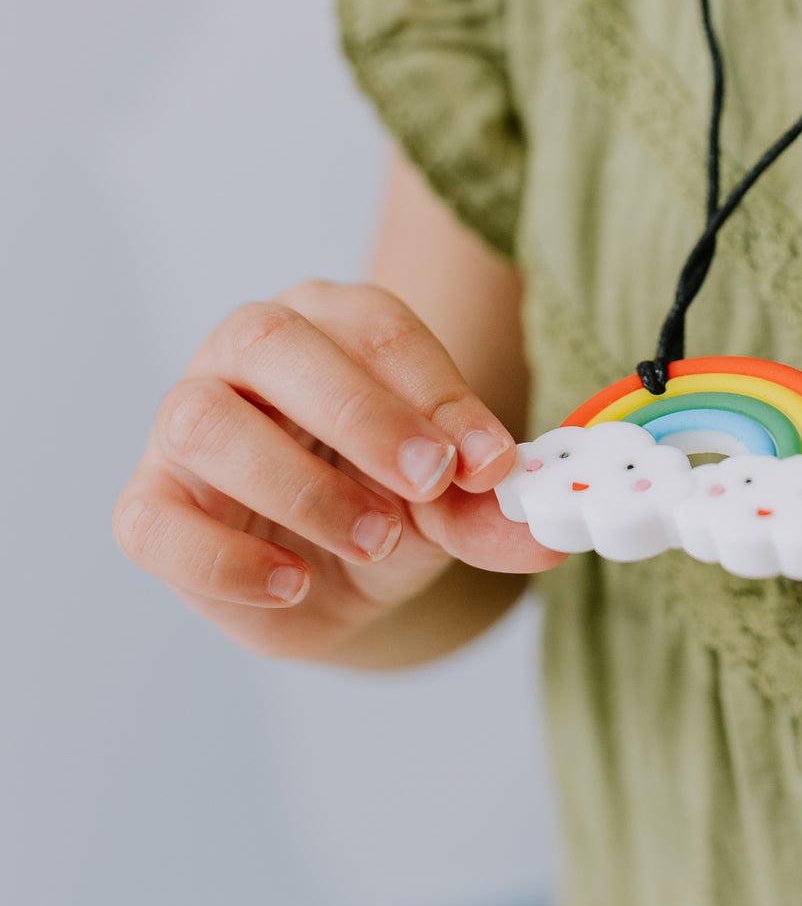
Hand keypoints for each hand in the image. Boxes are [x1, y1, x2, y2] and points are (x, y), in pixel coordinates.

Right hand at [115, 280, 559, 658]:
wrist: (330, 577)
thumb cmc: (386, 503)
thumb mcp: (448, 504)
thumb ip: (489, 510)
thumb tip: (550, 531)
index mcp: (328, 322)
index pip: (374, 326)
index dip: (434, 390)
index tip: (489, 461)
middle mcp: (244, 353)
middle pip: (274, 342)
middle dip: (360, 412)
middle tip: (430, 482)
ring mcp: (181, 424)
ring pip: (204, 422)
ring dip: (298, 485)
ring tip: (372, 538)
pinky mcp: (147, 504)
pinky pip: (154, 520)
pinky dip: (226, 558)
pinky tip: (292, 582)